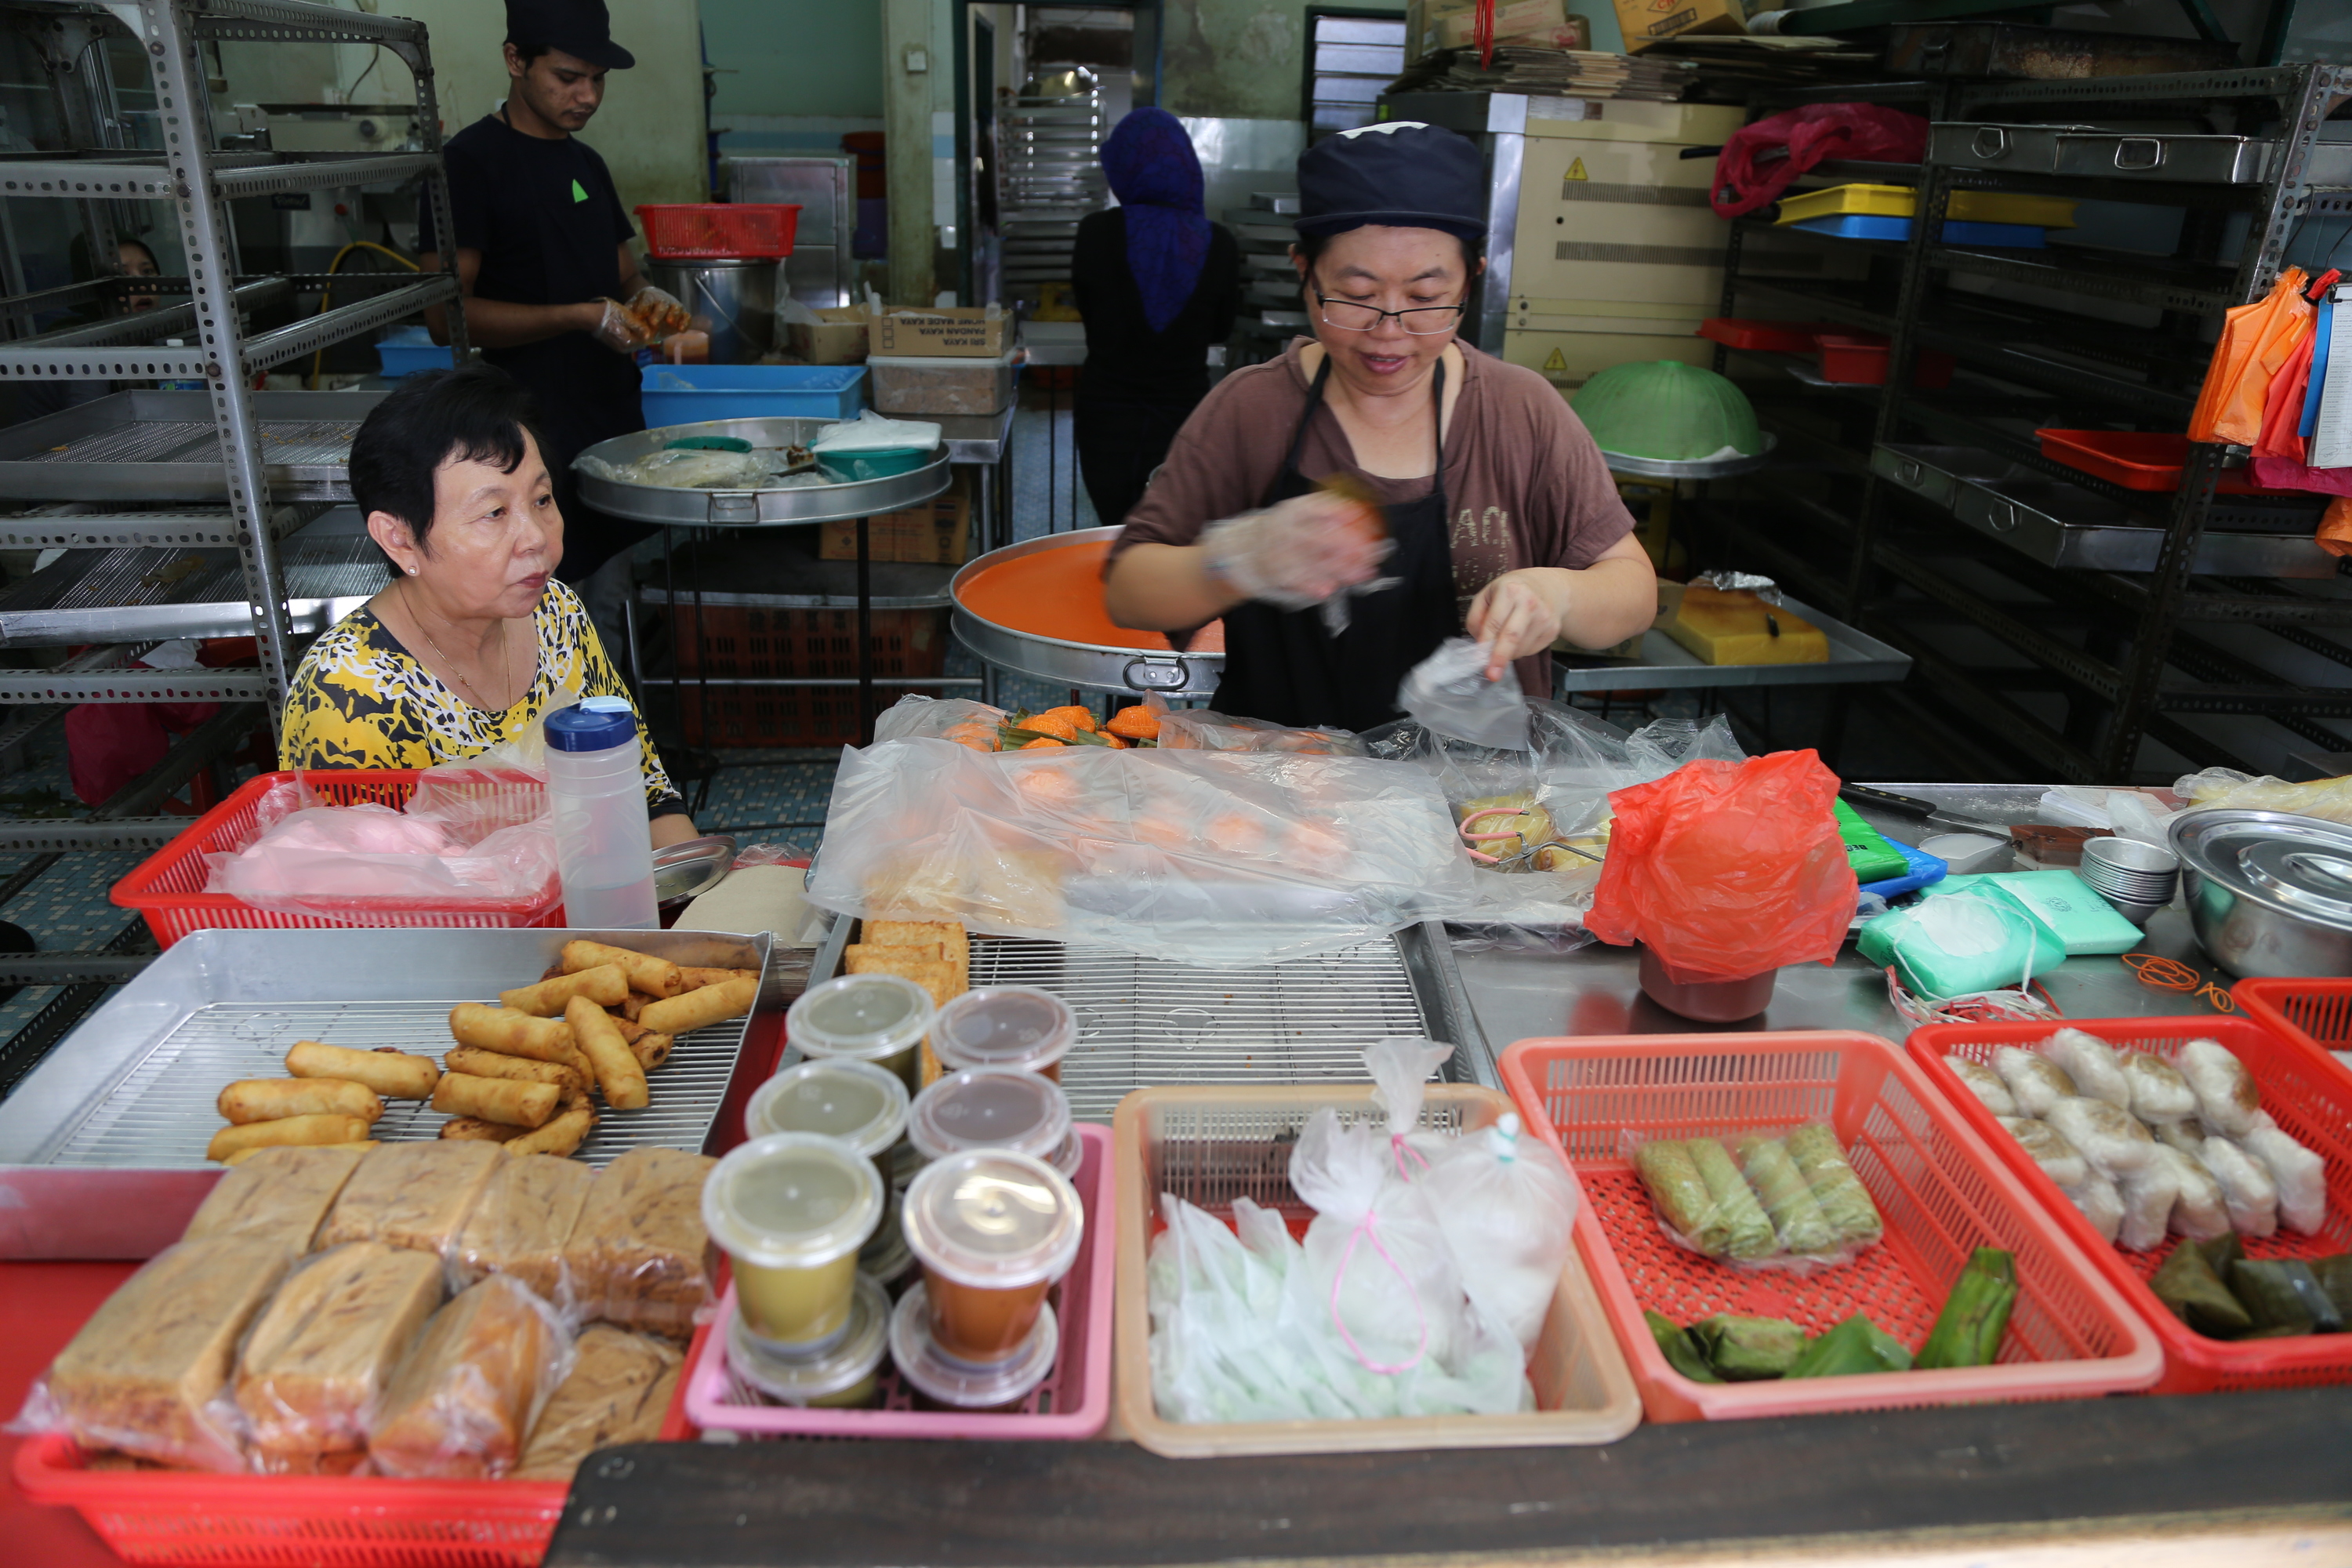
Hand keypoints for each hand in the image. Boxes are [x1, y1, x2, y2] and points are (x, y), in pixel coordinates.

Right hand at [589, 298, 648, 353]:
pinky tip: (626, 326)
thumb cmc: (609, 314)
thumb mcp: (626, 317)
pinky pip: (625, 341)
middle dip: (642, 334)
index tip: (649, 323)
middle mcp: (624, 349)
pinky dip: (628, 335)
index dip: (649, 332)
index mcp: (629, 343)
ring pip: (632, 342)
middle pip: (639, 342)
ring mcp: (618, 347)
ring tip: (635, 323)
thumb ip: (638, 328)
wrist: (590, 317)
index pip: (645, 340)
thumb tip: (648, 336)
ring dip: (635, 334)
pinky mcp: (613, 344)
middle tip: (642, 322)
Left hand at [625, 284, 692, 337]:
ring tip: (670, 323)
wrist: (652, 310)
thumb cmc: (640, 311)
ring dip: (674, 315)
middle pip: (663, 303)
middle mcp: (663, 299)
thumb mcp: (631, 311)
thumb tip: (631, 322)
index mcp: (649, 296)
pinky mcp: (682, 315)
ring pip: (677, 307)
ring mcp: (674, 306)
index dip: (643, 307)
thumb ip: (631, 315)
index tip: (639, 317)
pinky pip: (687, 316)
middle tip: (653, 323)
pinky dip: (685, 322)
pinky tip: (681, 330)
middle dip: (658, 313)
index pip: (647, 299)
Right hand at [1200, 492, 1390, 609]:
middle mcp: (1285, 529)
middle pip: (1320, 538)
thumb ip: (1326, 511)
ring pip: (1311, 562)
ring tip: (1363, 574)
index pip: (1321, 508)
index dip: (1345, 514)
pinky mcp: (1275, 574)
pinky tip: (1327, 590)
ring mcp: (1278, 553)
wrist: (1241, 551)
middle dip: (1350, 547)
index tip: (1368, 520)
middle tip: (1373, 552)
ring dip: (1340, 570)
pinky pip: (1295, 581)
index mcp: (1293, 510)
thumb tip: (1361, 512)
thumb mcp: (1299, 513)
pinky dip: (1311, 586)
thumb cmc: (1281, 531)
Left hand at [1465, 570, 1566, 679]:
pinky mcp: (1553, 630)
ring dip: (1508, 654)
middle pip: (1512, 637)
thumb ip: (1477, 617)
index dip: (1485, 643)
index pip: (1494, 622)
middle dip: (1500, 658)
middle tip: (1492, 675)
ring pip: (1521, 648)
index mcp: (1510, 591)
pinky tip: (1521, 637)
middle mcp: (1530, 603)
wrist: (1549, 587)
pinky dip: (1520, 651)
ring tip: (1505, 640)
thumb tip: (1479, 644)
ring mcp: (1544, 618)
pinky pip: (1531, 650)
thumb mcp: (1487, 594)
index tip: (1479, 659)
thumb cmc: (1512, 591)